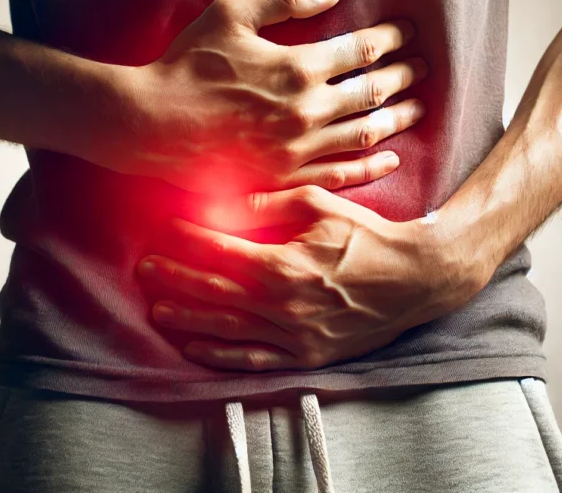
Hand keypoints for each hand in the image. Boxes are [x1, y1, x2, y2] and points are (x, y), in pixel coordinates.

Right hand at [123, 0, 427, 194]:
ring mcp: (298, 149)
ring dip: (397, 118)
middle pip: (373, 91)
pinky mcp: (284, 179)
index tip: (409, 33)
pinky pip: (341, 175)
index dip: (392, 38)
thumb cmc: (186, 66)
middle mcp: (307, 110)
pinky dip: (371, 166)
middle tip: (424, 68)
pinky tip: (390, 157)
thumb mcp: (229, 15)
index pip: (362, 49)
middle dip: (404, 76)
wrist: (150, 125)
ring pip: (365, 133)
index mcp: (298, 67)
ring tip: (418, 107)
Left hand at [135, 186, 493, 370]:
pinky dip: (220, 355)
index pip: (220, 253)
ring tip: (157, 308)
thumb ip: (269, 204)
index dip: (187, 241)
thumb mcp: (321, 204)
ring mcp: (295, 336)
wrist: (416, 278)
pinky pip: (254, 361)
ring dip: (187, 320)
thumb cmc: (368, 235)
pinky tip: (194, 347)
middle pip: (214, 294)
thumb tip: (224, 200)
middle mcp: (283, 307)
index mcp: (284, 265)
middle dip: (174, 279)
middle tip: (145, 268)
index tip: (165, 228)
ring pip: (226, 331)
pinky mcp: (307, 356)